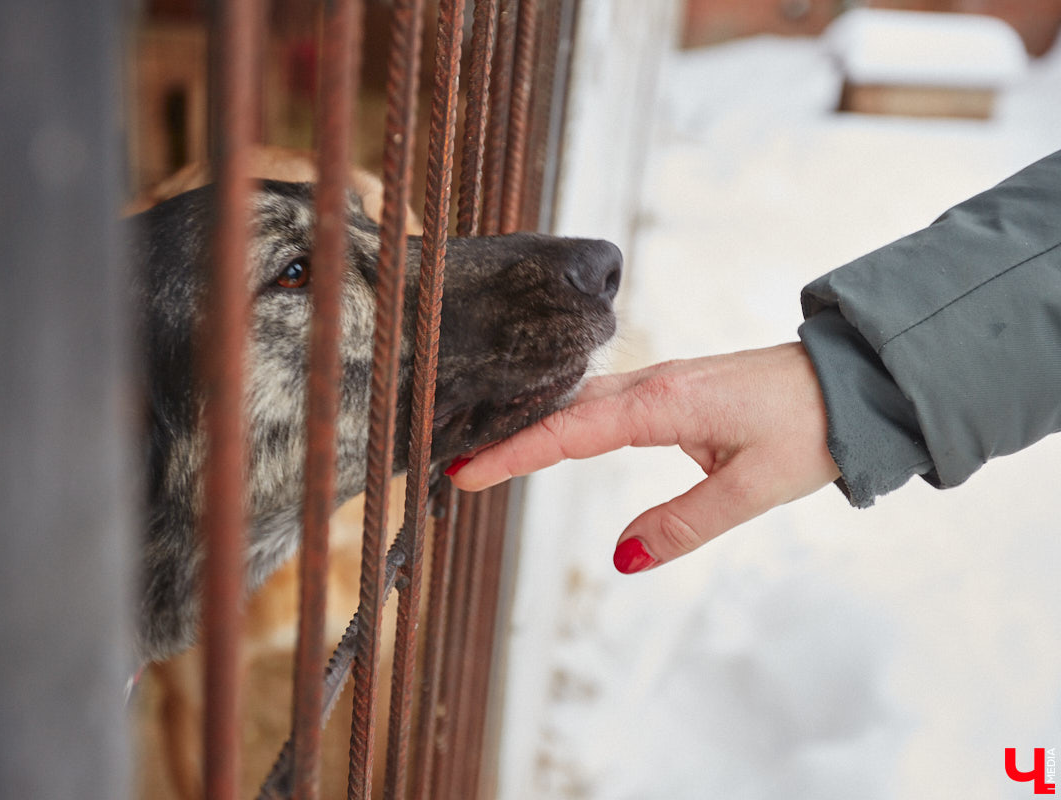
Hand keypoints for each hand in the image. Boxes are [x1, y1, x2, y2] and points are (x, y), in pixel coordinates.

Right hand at [447, 343, 840, 570]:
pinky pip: (603, 397)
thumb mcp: (751, 489)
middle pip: (562, 408)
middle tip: (456, 461)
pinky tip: (555, 429)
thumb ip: (683, 524)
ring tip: (489, 450)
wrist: (851, 382)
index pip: (569, 432)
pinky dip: (566, 414)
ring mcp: (661, 381)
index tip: (466, 471)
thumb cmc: (809, 428)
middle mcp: (653, 384)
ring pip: (580, 398)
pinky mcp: (673, 387)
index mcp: (663, 404)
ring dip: (534, 423)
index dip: (514, 452)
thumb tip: (623, 559)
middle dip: (508, 434)